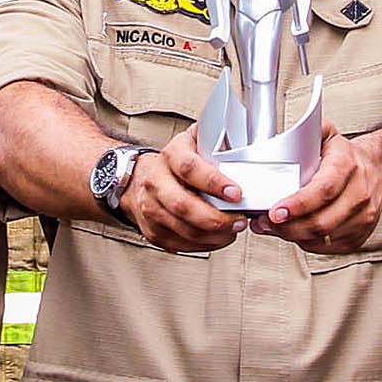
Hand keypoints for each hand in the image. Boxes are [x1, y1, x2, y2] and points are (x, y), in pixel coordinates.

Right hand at [124, 131, 246, 254]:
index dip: (214, 182)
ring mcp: (152, 209)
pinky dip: (205, 244)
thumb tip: (241, 137)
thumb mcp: (193, 141)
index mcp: (170, 157)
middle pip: (184, 206)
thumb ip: (215, 139)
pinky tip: (217, 236)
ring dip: (215, 235)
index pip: (189, 169)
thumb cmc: (174, 162)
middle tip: (239, 220)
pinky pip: (183, 244)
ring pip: (185, 230)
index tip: (236, 193)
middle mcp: (156, 183)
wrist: (139, 179)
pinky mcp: (154, 232)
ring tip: (232, 229)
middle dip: (216, 218)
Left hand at [260, 124, 381, 253]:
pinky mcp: (359, 235)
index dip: (298, 204)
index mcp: (347, 166)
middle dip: (287, 226)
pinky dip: (306, 242)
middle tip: (265, 221)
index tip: (275, 211)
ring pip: (322, 237)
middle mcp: (359, 194)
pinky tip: (295, 231)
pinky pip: (327, 247)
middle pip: (321, 221)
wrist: (380, 171)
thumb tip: (282, 138)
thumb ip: (305, 132)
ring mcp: (362, 217)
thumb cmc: (348, 156)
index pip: (323, 190)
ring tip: (274, 226)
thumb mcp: (328, 135)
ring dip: (293, 236)